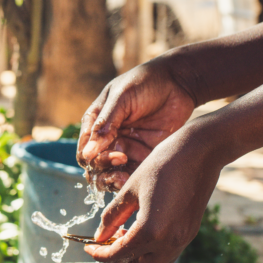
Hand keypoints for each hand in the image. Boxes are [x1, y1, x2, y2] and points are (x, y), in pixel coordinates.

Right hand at [77, 60, 195, 190]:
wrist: (178, 81)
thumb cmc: (145, 82)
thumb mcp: (122, 98)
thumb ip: (106, 124)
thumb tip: (88, 153)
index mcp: (96, 123)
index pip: (84, 150)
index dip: (90, 157)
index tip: (104, 153)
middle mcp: (108, 138)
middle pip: (95, 166)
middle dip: (102, 169)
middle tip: (119, 159)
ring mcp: (126, 148)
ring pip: (110, 174)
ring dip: (112, 180)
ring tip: (123, 177)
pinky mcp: (144, 156)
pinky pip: (131, 174)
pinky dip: (129, 181)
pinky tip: (132, 179)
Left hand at [83, 119, 222, 262]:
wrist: (200, 152)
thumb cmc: (162, 165)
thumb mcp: (130, 190)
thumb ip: (112, 217)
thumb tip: (99, 236)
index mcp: (150, 231)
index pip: (118, 255)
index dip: (99, 254)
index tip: (89, 247)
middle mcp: (169, 242)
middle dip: (120, 259)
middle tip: (109, 239)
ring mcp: (183, 239)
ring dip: (137, 255)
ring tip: (125, 231)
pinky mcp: (190, 233)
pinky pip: (166, 253)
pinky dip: (151, 249)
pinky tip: (142, 227)